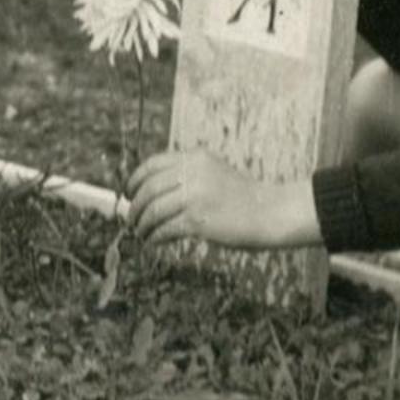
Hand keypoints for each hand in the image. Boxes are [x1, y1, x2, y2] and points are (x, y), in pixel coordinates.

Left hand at [128, 151, 317, 248]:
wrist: (271, 212)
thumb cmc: (242, 198)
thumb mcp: (213, 174)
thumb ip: (186, 177)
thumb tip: (149, 194)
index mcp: (195, 157)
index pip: (152, 164)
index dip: (134, 179)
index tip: (128, 193)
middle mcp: (193, 172)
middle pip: (148, 188)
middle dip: (135, 206)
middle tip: (131, 219)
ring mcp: (195, 195)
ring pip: (153, 210)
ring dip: (142, 224)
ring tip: (141, 233)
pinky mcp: (198, 219)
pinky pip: (165, 229)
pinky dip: (154, 237)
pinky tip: (153, 242)